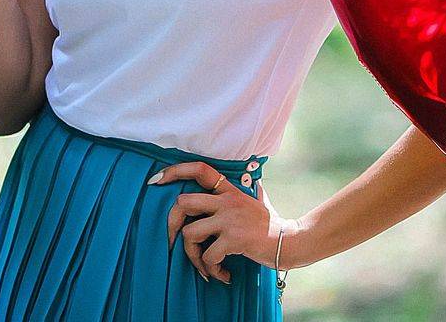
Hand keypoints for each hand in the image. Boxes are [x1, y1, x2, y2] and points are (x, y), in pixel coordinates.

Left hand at [155, 162, 294, 284]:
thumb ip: (250, 190)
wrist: (290, 241)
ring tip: (205, 266)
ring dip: (192, 255)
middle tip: (173, 240)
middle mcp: (227, 202)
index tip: (156, 180)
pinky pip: (208, 255)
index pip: (200, 170)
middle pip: (183, 203)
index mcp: (230, 190)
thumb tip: (255, 178)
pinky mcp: (234, 240)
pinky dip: (211, 269)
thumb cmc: (271, 224)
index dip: (175, 171)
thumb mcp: (257, 200)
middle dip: (172, 224)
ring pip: (190, 234)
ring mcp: (229, 220)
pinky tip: (223, 274)